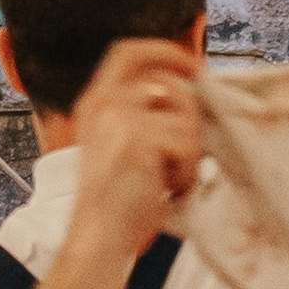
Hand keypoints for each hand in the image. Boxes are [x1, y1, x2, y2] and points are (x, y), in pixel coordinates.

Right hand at [72, 40, 204, 240]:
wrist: (98, 237)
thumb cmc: (117, 202)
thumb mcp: (121, 145)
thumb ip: (142, 115)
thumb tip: (190, 95)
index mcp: (95, 101)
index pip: (129, 52)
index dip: (165, 52)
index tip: (193, 67)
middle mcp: (103, 102)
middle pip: (170, 84)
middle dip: (191, 120)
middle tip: (184, 155)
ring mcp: (118, 117)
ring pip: (185, 116)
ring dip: (188, 154)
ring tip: (168, 180)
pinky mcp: (137, 139)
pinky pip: (186, 143)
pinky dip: (186, 173)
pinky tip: (167, 190)